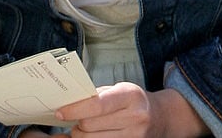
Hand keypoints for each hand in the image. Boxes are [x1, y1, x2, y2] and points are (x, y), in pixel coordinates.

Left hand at [54, 83, 208, 137]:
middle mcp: (135, 118)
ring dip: (82, 135)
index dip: (75, 109)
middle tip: (72, 119)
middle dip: (76, 124)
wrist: (160, 117)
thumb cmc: (133, 100)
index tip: (60, 112)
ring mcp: (135, 137)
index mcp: (130, 96)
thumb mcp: (119, 89)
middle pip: (91, 126)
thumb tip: (69, 102)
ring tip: (83, 127)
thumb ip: (96, 94)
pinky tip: (92, 134)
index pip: (97, 105)